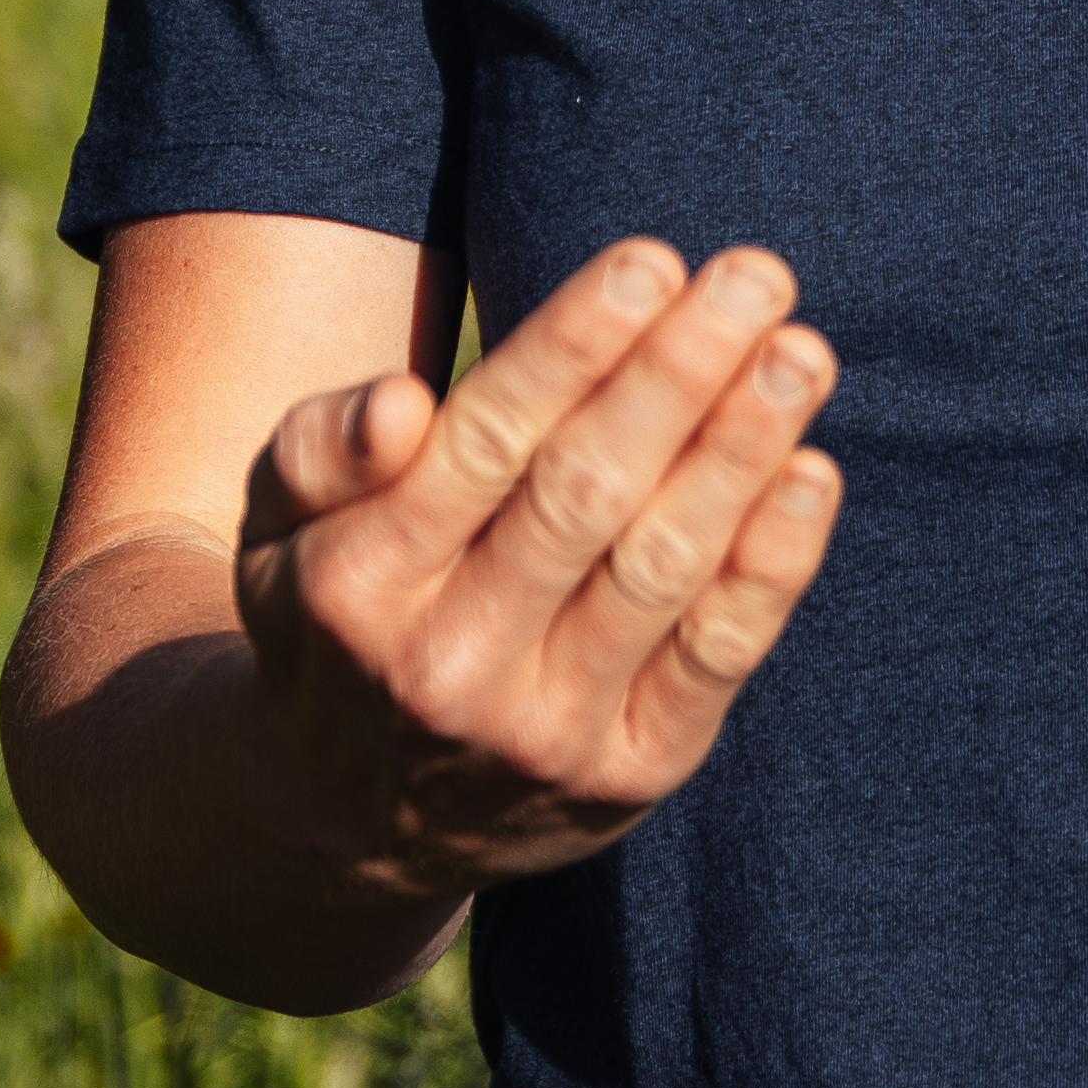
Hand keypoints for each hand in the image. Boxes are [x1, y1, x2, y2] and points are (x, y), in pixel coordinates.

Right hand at [236, 237, 841, 900]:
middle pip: (586, 493)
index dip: (575, 347)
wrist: (350, 827)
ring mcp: (546, 728)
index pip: (485, 442)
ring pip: (662, 567)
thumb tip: (399, 404)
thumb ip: (321, 451)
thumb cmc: (332, 613)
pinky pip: (716, 656)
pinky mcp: (631, 772)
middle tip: (759, 275)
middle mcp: (452, 662)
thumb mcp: (277, 530)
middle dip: (680, 374)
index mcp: (360, 581)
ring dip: (742, 451)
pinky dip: (772, 563)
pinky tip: (811, 472)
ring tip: (800, 356)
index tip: (653, 260)